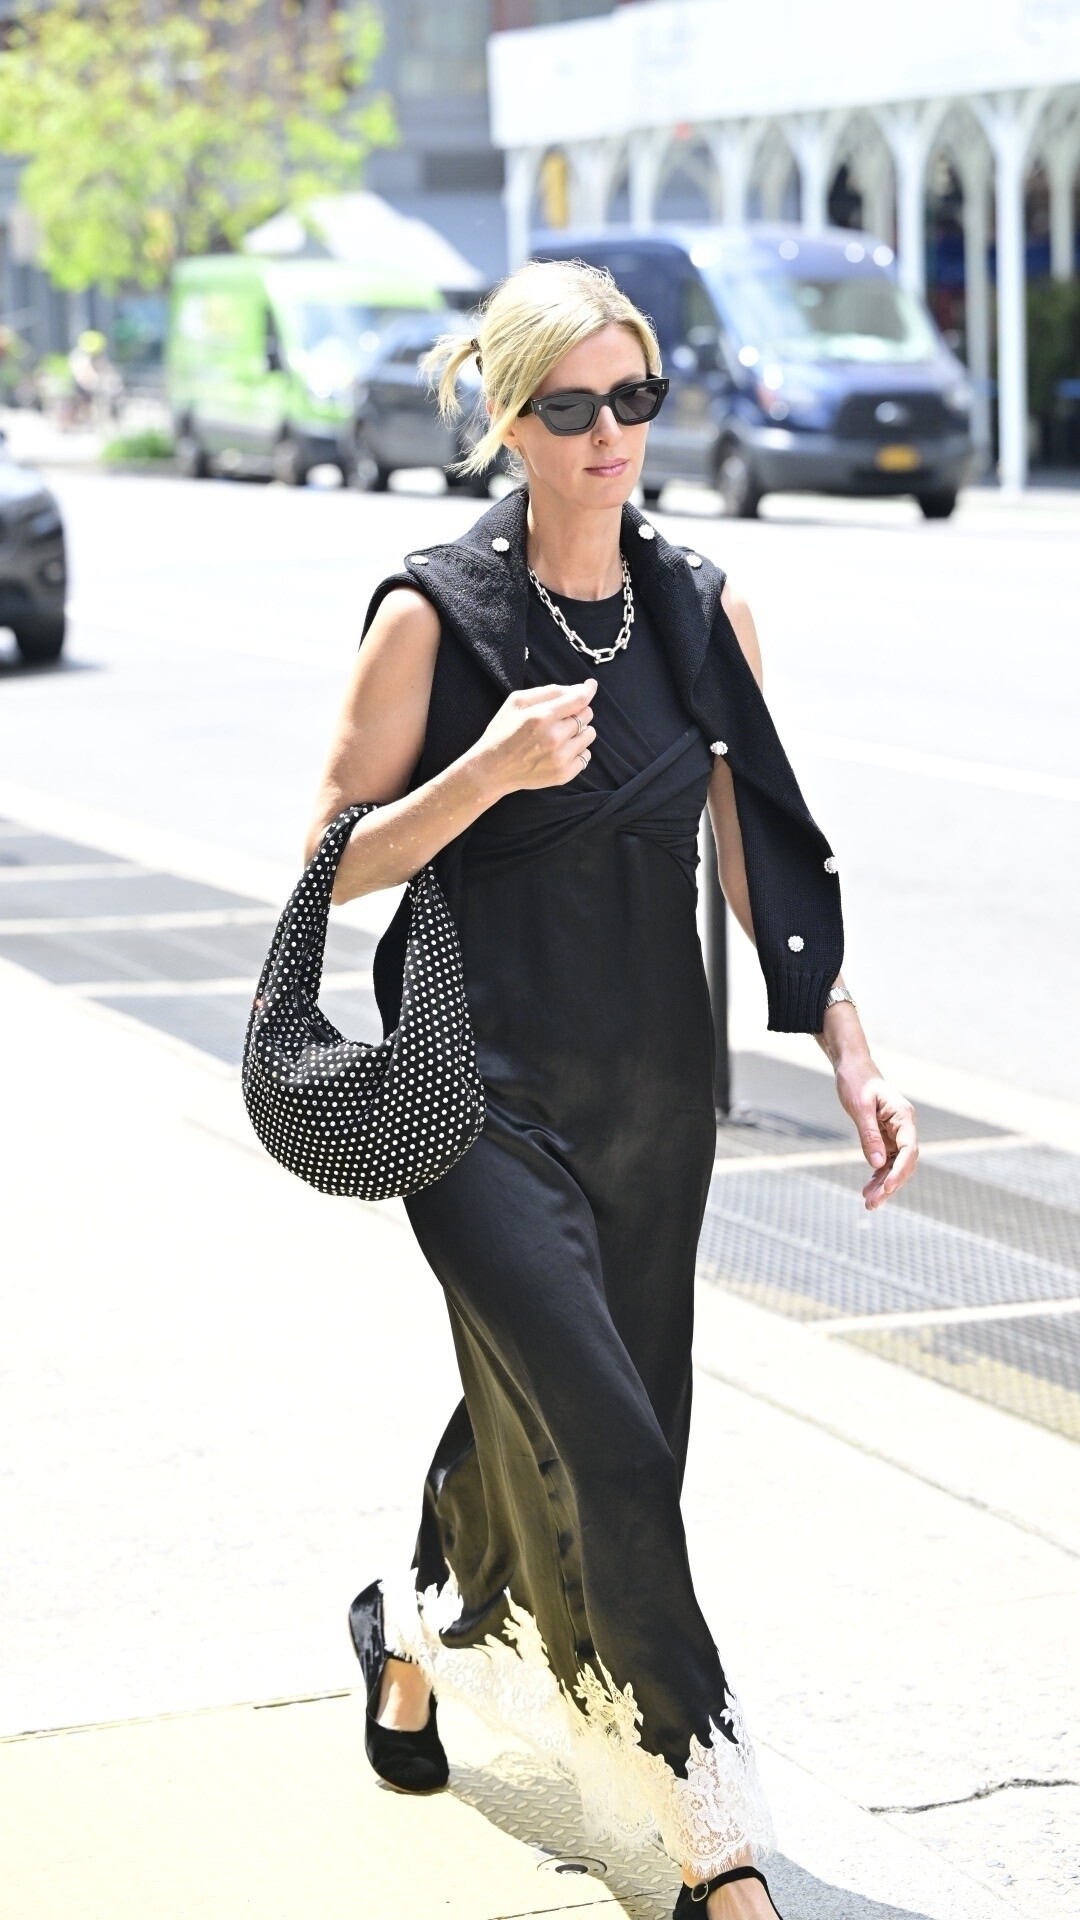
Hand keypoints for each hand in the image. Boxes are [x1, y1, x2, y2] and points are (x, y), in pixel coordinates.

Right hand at [475, 677, 597, 793]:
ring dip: (579, 732)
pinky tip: (560, 750)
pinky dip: (578, 751)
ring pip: (589, 735)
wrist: (492, 770)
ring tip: (560, 735)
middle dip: (577, 712)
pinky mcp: (563, 774)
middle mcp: (554, 737)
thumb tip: (577, 688)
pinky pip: (586, 756)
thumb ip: (548, 691)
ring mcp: (560, 757)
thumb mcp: (516, 702)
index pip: (579, 699)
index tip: (590, 686)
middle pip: (586, 715)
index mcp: (542, 716)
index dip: (587, 690)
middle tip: (560, 717)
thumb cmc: (502, 732)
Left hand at [834, 1060, 919, 1209]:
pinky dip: (878, 1177)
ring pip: (896, 1166)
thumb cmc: (855, 1082)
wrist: (852, 1068)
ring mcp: (897, 1133)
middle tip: (872, 1203)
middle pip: (904, 1162)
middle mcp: (905, 1127)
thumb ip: (869, 1135)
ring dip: (884, 1185)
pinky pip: (886, 1162)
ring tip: (869, 1203)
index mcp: (903, 1116)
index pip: (909, 1150)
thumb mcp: (859, 1107)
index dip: (899, 1171)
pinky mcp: (886, 1138)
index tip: (886, 1187)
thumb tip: (877, 1164)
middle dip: (890, 1184)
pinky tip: (868, 1190)